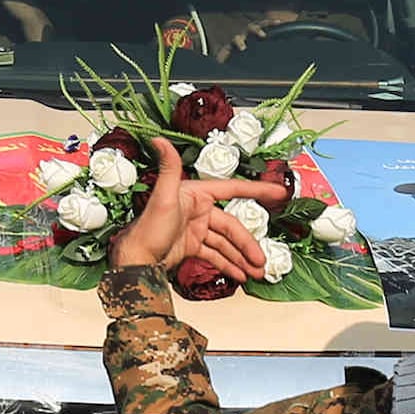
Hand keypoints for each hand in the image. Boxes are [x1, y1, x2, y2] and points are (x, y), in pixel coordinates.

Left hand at [107, 137, 286, 281]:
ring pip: (226, 243)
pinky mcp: (191, 246)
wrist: (136, 260)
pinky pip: (215, 254)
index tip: (278, 193)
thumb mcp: (163, 196)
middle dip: (248, 244)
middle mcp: (197, 210)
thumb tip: (159, 139)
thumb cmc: (148, 228)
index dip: (257, 190)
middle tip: (261, 260)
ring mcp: (195, 229)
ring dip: (241, 257)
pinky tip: (240, 274)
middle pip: (231, 225)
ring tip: (256, 272)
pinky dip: (228, 264)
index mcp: (196, 194)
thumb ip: (168, 167)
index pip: (233, 190)